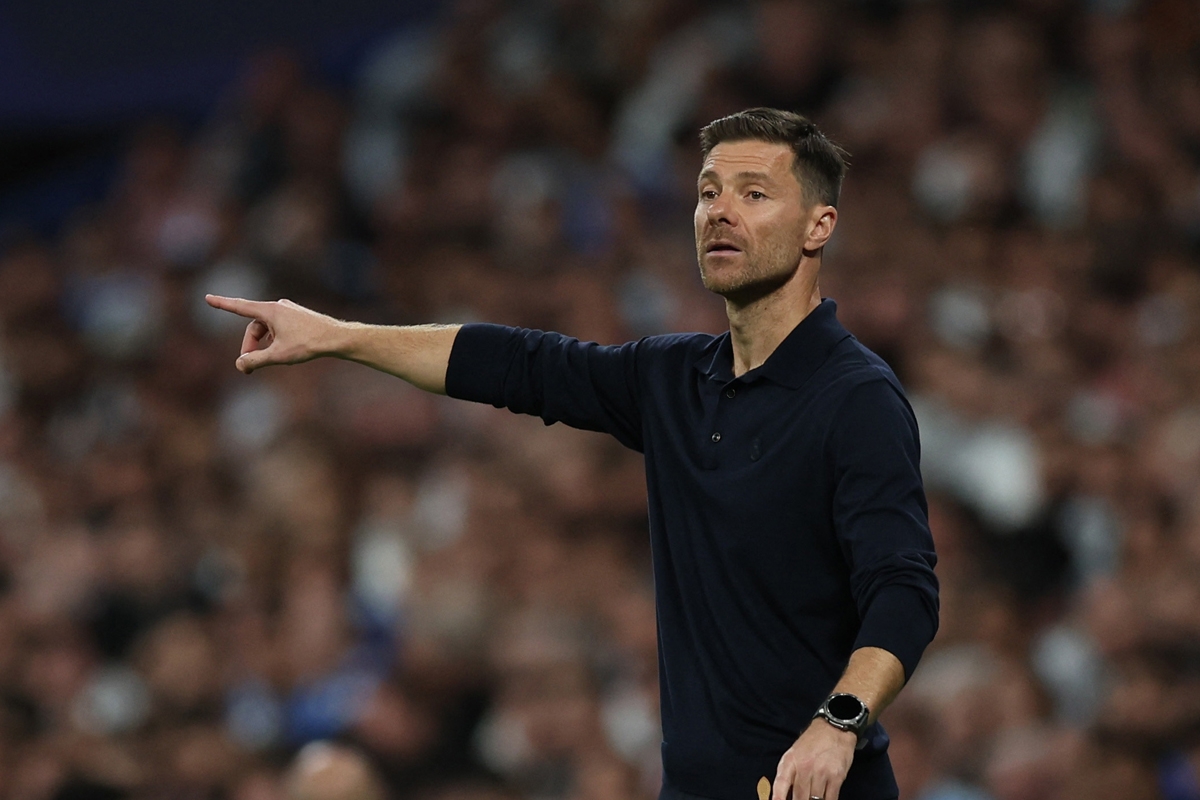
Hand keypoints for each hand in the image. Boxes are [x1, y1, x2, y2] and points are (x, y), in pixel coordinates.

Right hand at [205, 295, 340, 373]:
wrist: (336, 338)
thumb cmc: (308, 344)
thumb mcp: (279, 355)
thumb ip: (256, 360)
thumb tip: (239, 364)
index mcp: (269, 311)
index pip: (240, 307)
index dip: (222, 304)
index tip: (207, 297)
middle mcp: (277, 306)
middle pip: (254, 327)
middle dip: (250, 347)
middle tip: (249, 367)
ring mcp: (287, 310)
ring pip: (266, 329)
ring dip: (263, 345)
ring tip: (268, 360)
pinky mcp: (295, 315)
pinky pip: (277, 328)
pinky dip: (274, 340)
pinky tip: (281, 350)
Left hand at [773, 720, 856, 799]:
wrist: (833, 728)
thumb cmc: (812, 743)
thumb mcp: (793, 754)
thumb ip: (787, 774)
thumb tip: (782, 796)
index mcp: (790, 761)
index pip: (781, 783)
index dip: (778, 797)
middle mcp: (804, 767)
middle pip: (799, 797)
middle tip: (803, 798)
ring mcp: (821, 772)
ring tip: (812, 797)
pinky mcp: (836, 777)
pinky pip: (830, 798)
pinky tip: (824, 798)